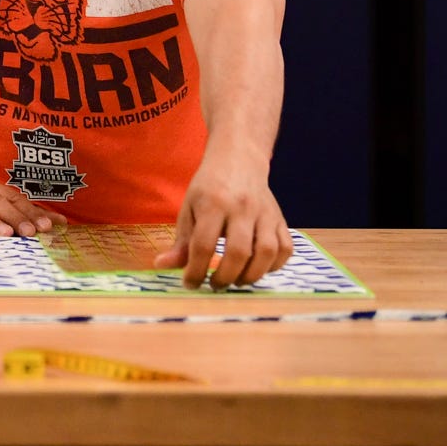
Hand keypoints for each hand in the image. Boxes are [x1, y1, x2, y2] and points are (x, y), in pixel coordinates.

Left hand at [154, 160, 292, 288]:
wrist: (238, 160)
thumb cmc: (208, 188)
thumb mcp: (188, 208)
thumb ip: (180, 241)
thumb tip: (161, 266)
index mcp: (212, 204)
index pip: (204, 244)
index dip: (196, 270)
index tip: (190, 284)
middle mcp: (241, 208)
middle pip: (238, 251)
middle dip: (225, 276)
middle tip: (215, 285)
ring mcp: (265, 213)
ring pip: (266, 252)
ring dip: (252, 275)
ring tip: (236, 281)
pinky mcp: (281, 218)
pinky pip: (285, 248)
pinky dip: (274, 265)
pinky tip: (258, 269)